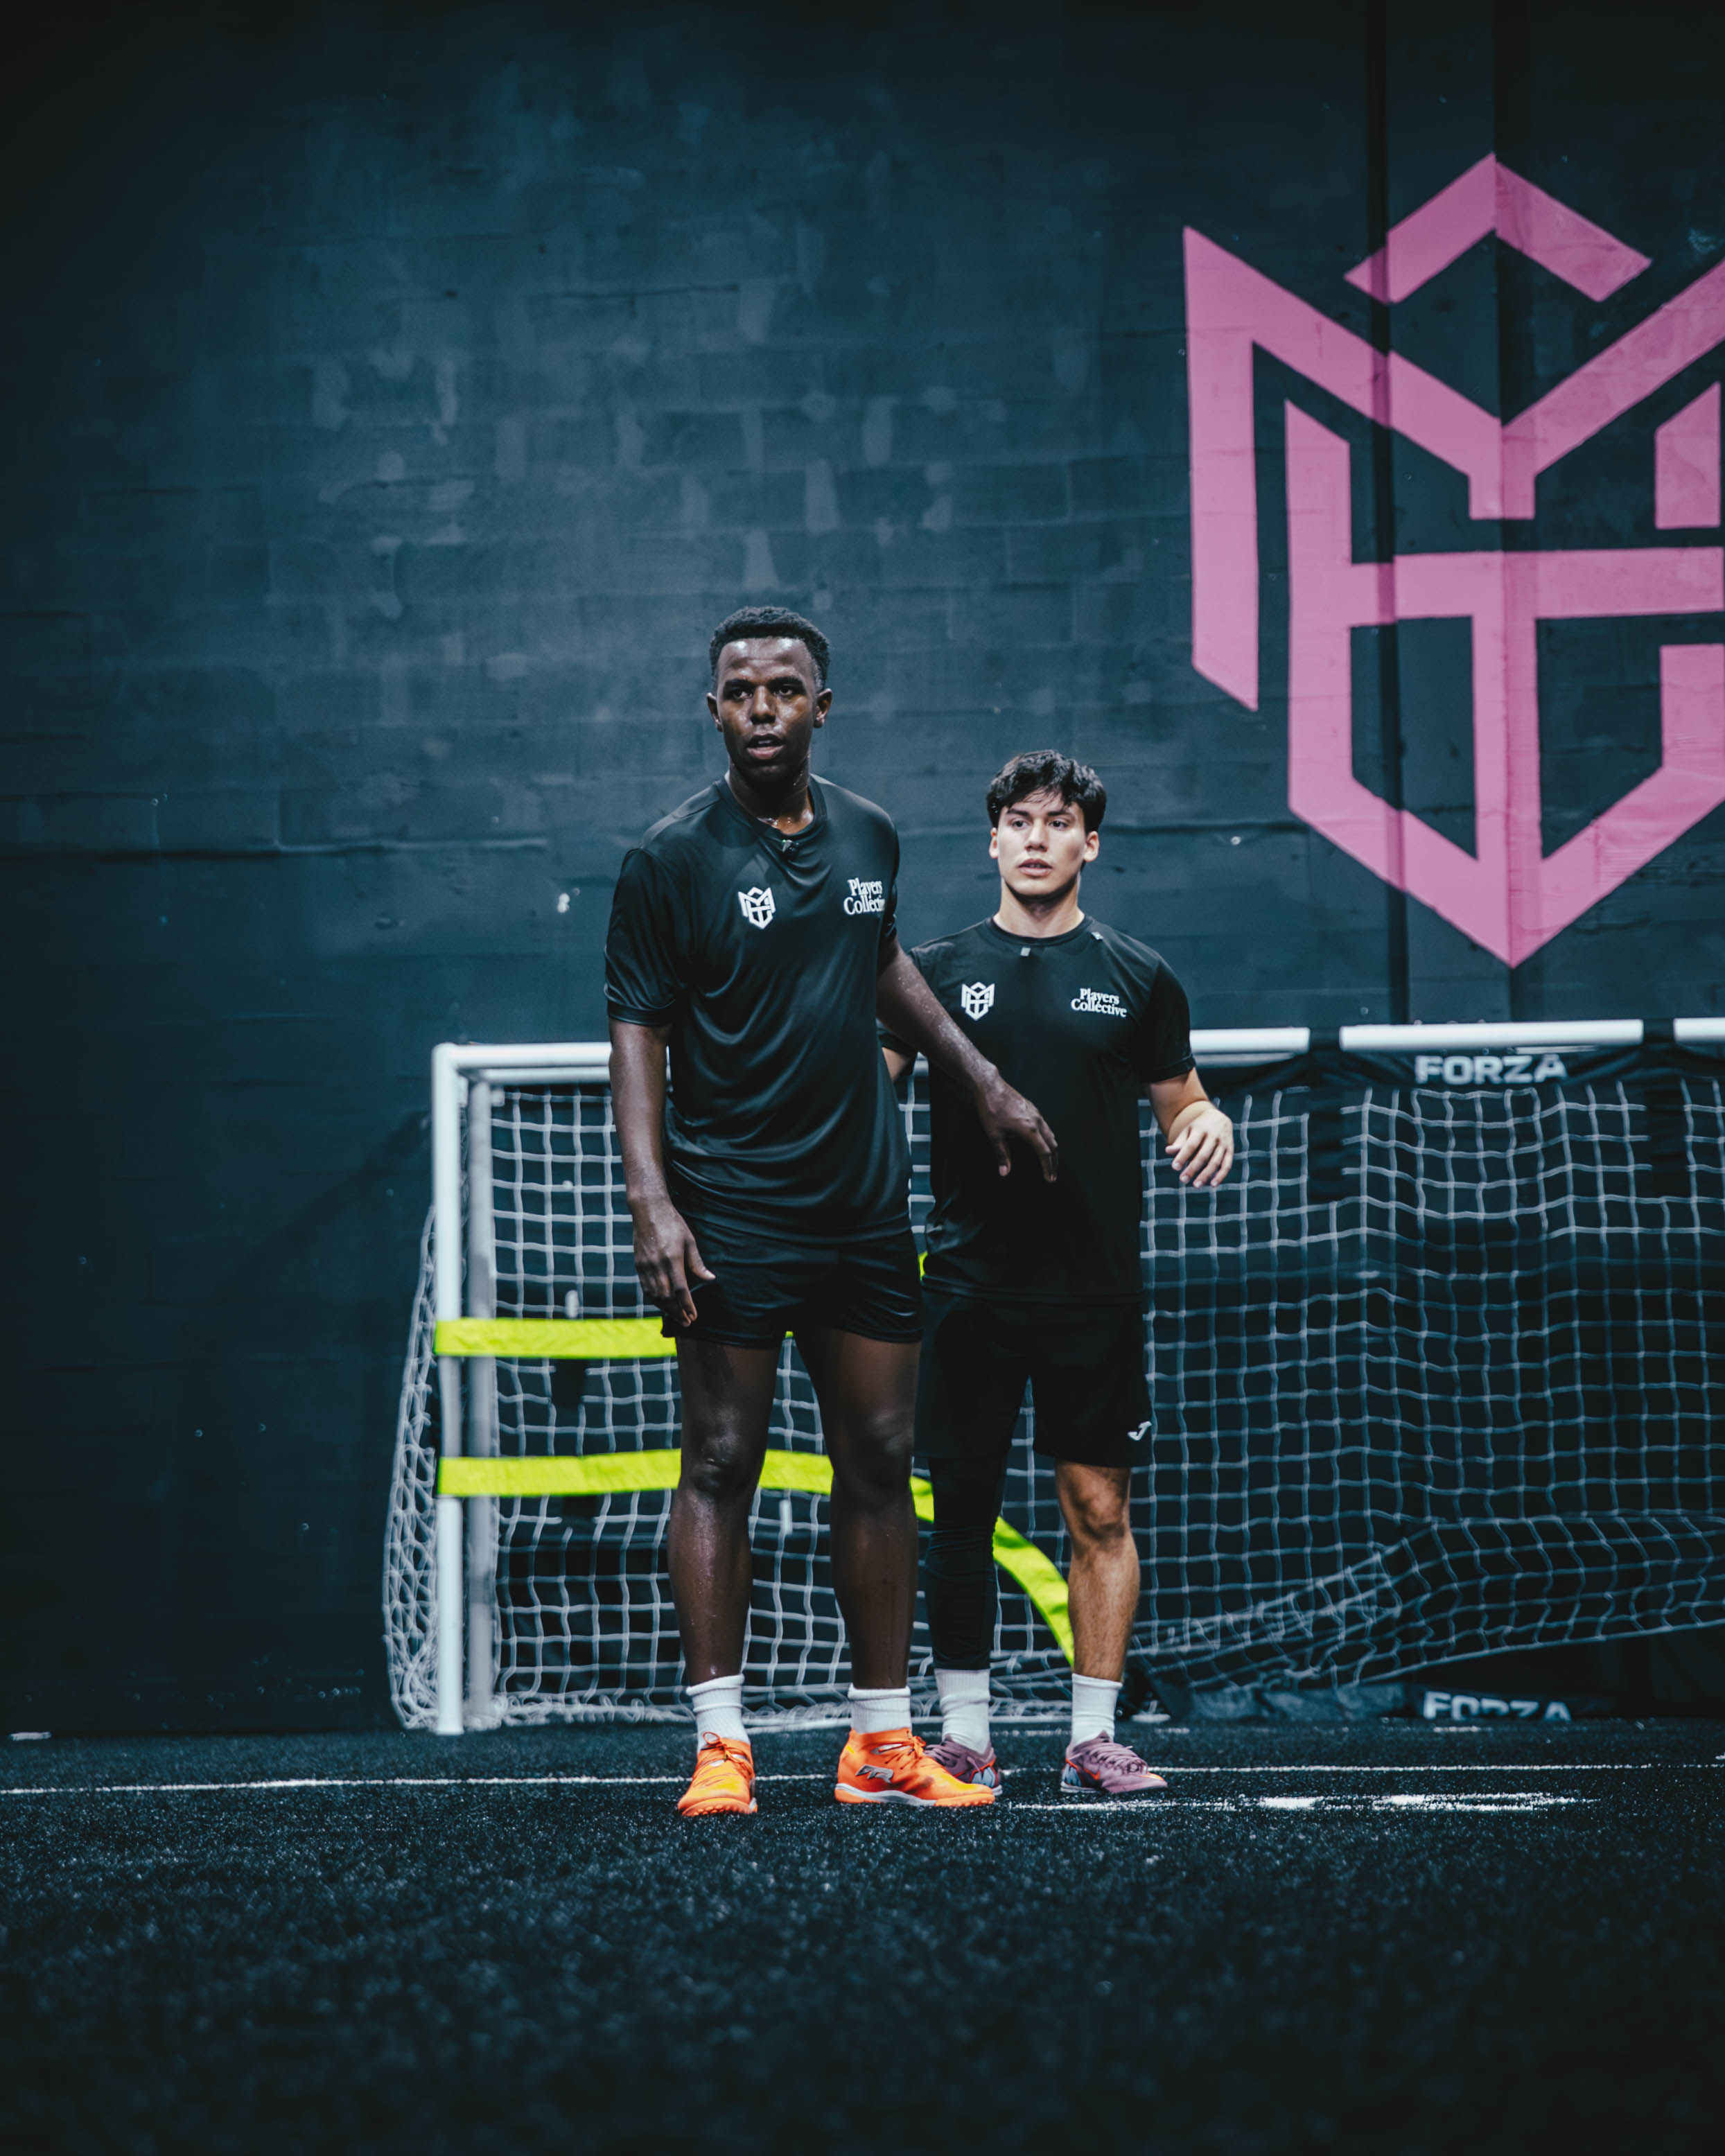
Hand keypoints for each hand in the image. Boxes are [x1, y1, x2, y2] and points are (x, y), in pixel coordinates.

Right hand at [631, 1198, 714, 1327]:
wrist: (648, 1210)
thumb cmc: (672, 1223)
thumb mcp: (689, 1241)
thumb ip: (697, 1263)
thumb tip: (710, 1279)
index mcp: (672, 1259)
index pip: (681, 1290)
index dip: (688, 1306)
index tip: (694, 1316)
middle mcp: (657, 1265)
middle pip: (667, 1297)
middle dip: (677, 1312)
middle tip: (687, 1322)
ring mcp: (645, 1266)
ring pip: (655, 1295)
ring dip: (666, 1309)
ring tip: (677, 1316)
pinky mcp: (638, 1265)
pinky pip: (645, 1288)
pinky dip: (654, 1299)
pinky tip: (662, 1304)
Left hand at [976, 1071, 1057, 1181]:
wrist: (991, 1087)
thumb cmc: (991, 1110)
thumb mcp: (994, 1135)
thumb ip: (1002, 1154)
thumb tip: (1004, 1172)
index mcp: (1029, 1130)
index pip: (1044, 1152)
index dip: (1048, 1167)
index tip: (1049, 1178)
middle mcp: (1037, 1121)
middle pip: (1052, 1145)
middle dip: (1054, 1161)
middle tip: (1052, 1175)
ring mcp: (1036, 1114)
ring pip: (1050, 1135)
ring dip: (1052, 1150)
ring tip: (1050, 1161)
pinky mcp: (1033, 1109)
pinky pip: (1045, 1126)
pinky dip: (1048, 1138)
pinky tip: (1042, 1143)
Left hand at [1166, 1104, 1233, 1187]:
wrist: (1219, 1117)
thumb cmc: (1199, 1128)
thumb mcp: (1188, 1131)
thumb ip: (1180, 1142)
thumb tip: (1168, 1151)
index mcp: (1201, 1129)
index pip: (1191, 1145)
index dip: (1183, 1156)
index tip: (1175, 1167)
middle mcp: (1213, 1136)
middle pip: (1203, 1155)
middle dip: (1193, 1168)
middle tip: (1183, 1180)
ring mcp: (1223, 1143)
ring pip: (1215, 1161)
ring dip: (1206, 1174)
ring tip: (1196, 1185)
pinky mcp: (1230, 1150)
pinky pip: (1227, 1165)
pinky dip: (1221, 1175)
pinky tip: (1213, 1185)